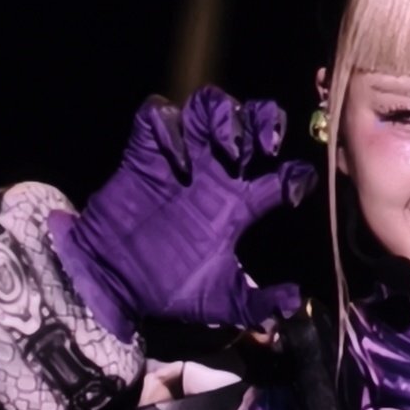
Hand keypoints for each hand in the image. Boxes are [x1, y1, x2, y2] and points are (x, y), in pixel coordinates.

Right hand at [49, 87, 317, 339]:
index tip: (295, 184)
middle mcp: (216, 173)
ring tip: (228, 146)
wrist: (112, 286)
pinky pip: (157, 116)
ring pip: (210, 106)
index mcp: (241, 203)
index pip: (283, 172)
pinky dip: (170, 127)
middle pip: (253, 122)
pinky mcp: (143, 154)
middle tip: (268, 146)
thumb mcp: (222, 301)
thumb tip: (296, 303)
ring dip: (224, 116)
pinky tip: (177, 159)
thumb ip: (259, 304)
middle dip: (266, 121)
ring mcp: (181, 158)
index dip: (297, 173)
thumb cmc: (168, 288)